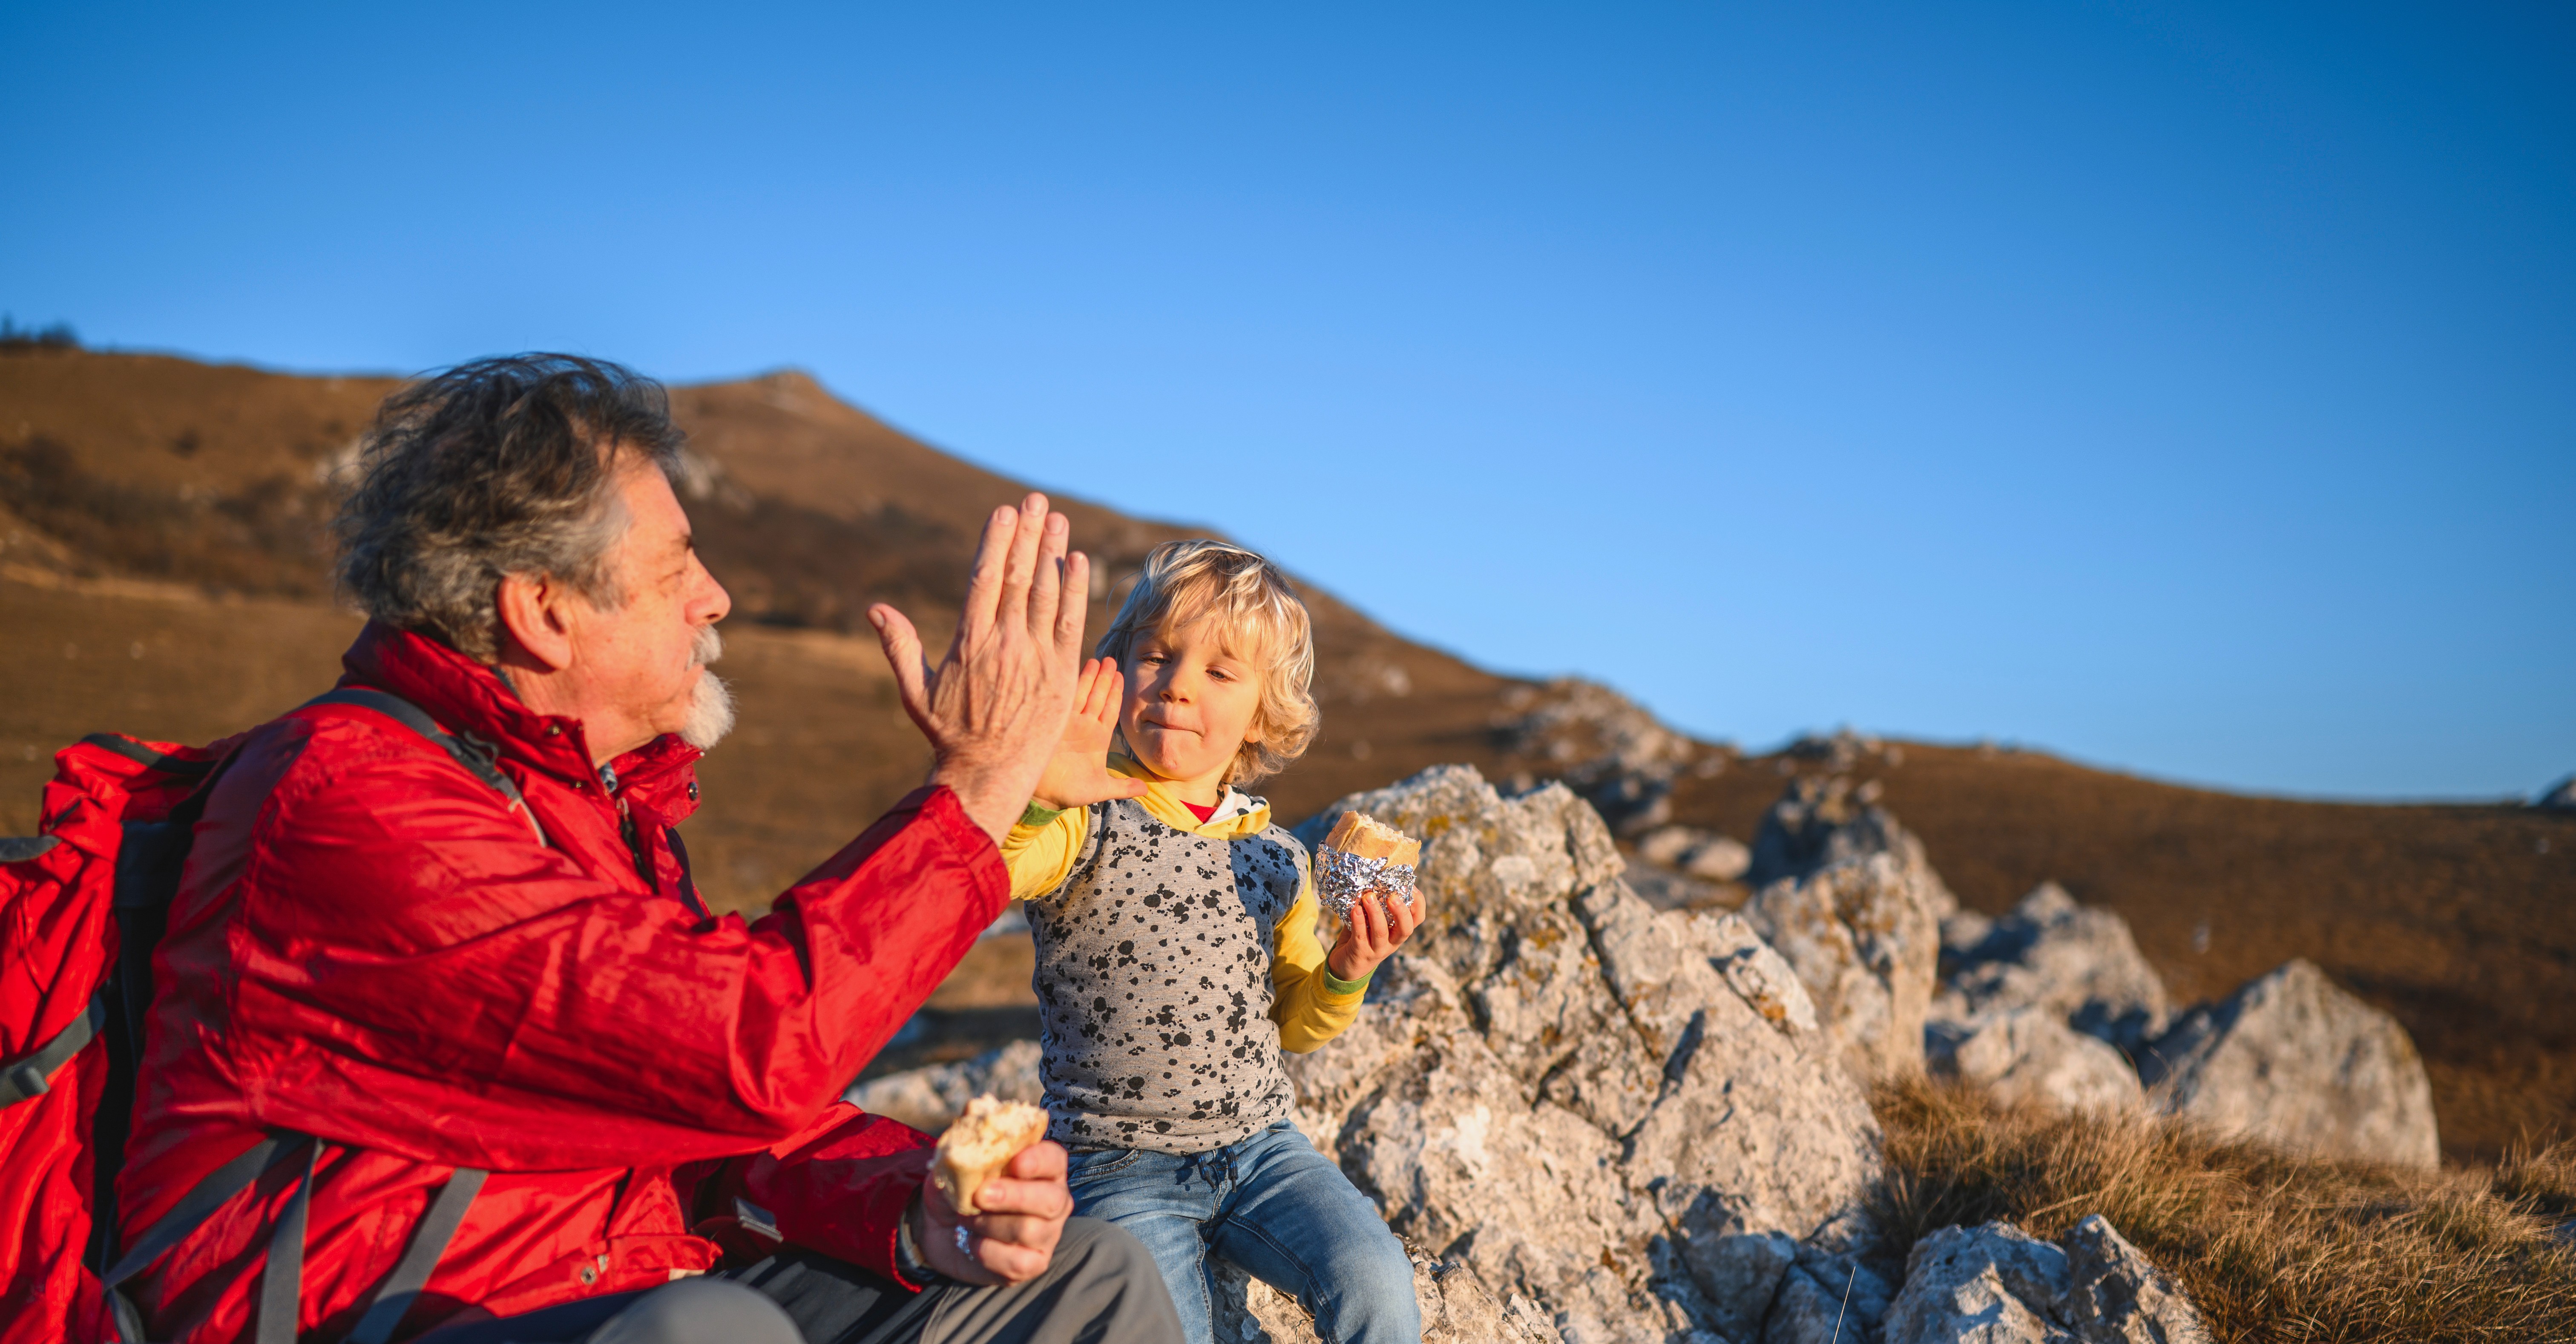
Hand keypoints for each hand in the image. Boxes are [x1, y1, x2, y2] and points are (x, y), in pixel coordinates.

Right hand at [870, 494, 1091, 844]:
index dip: (996, 542)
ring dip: (1054, 552)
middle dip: (1028, 535)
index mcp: (969, 642)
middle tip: (1036, 501)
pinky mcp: (1061, 673)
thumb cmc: (949, 733)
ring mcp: (1036, 657)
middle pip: (1019, 577)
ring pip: (1048, 594)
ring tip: (1058, 519)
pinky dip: (1076, 591)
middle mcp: (1004, 644)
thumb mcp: (915, 691)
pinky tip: (1079, 561)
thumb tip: (875, 609)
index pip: (984, 580)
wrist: (988, 774)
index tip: (1004, 512)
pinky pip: (1072, 624)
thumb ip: (899, 646)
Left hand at [911, 1140, 1073, 1284]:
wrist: (940, 1227)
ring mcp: (1046, 1234)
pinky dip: (990, 1253)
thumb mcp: (957, 1158)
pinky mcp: (1032, 1263)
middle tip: (980, 1195)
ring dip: (992, 1225)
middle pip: (1052, 1199)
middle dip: (1015, 1197)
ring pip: (1032, 1230)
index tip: (1016, 1162)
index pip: (1055, 1159)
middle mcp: (1053, 1200)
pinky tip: (974, 1243)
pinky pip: (1019, 1262)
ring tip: (969, 1219)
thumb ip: (969, 1133)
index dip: (1039, 1161)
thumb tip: (974, 1106)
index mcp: (1042, 1168)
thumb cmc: (959, 1186)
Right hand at [1032, 659, 1149, 810]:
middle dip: (1104, 678)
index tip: (1121, 676)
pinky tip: (1072, 671)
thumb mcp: (1100, 789)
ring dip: (1088, 678)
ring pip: (1082, 695)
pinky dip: (1068, 687)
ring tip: (1096, 660)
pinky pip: (1063, 701)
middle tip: (1111, 660)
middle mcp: (1084, 726)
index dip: (1116, 693)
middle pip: (1097, 697)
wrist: (1044, 797)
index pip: (1110, 710)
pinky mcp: (1053, 724)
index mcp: (1098, 738)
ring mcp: (1068, 723)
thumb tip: (1146, 790)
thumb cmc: (1071, 791)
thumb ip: (1123, 787)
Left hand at [1326, 883, 1424, 982]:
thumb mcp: (1373, 922)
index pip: (1417, 918)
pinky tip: (1354, 909)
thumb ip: (1376, 903)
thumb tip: (1373, 874)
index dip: (1418, 902)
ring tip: (1368, 896)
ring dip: (1376, 913)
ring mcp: (1377, 950)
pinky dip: (1358, 922)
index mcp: (1399, 932)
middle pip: (1406, 928)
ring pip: (1381, 932)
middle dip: (1401, 911)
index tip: (1411, 886)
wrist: (1345, 967)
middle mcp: (1392, 942)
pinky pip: (1360, 936)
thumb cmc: (1361, 937)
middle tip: (1392, 896)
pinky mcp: (1360, 953)